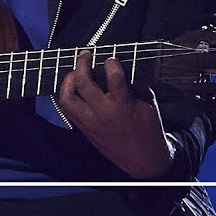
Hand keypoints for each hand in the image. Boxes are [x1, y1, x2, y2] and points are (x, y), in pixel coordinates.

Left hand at [58, 50, 174, 179]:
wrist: (144, 161)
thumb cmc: (149, 129)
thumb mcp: (149, 103)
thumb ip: (135, 84)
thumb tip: (123, 67)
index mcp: (123, 105)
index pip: (113, 77)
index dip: (110, 62)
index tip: (110, 58)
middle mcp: (103, 113)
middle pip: (84, 83)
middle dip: (81, 63)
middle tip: (85, 55)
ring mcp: (91, 122)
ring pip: (67, 98)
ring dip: (67, 81)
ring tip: (73, 72)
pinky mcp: (85, 130)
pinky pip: (67, 111)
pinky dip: (66, 96)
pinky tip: (71, 89)